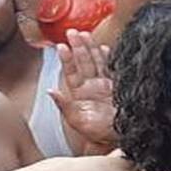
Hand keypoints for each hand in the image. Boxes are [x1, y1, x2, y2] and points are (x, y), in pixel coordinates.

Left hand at [49, 30, 117, 150]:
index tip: (61, 46)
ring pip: (97, 61)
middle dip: (78, 46)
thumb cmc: (96, 133)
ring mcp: (105, 84)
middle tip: (73, 32)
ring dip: (91, 47)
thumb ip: (65, 105)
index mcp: (79, 93)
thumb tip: (51, 91)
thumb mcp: (77, 121)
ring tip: (86, 34)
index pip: (71, 71)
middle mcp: (91, 86)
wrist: (117, 138)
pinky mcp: (118, 86)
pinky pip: (113, 69)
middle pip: (84, 62)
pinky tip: (105, 48)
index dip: (66, 59)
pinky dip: (109, 58)